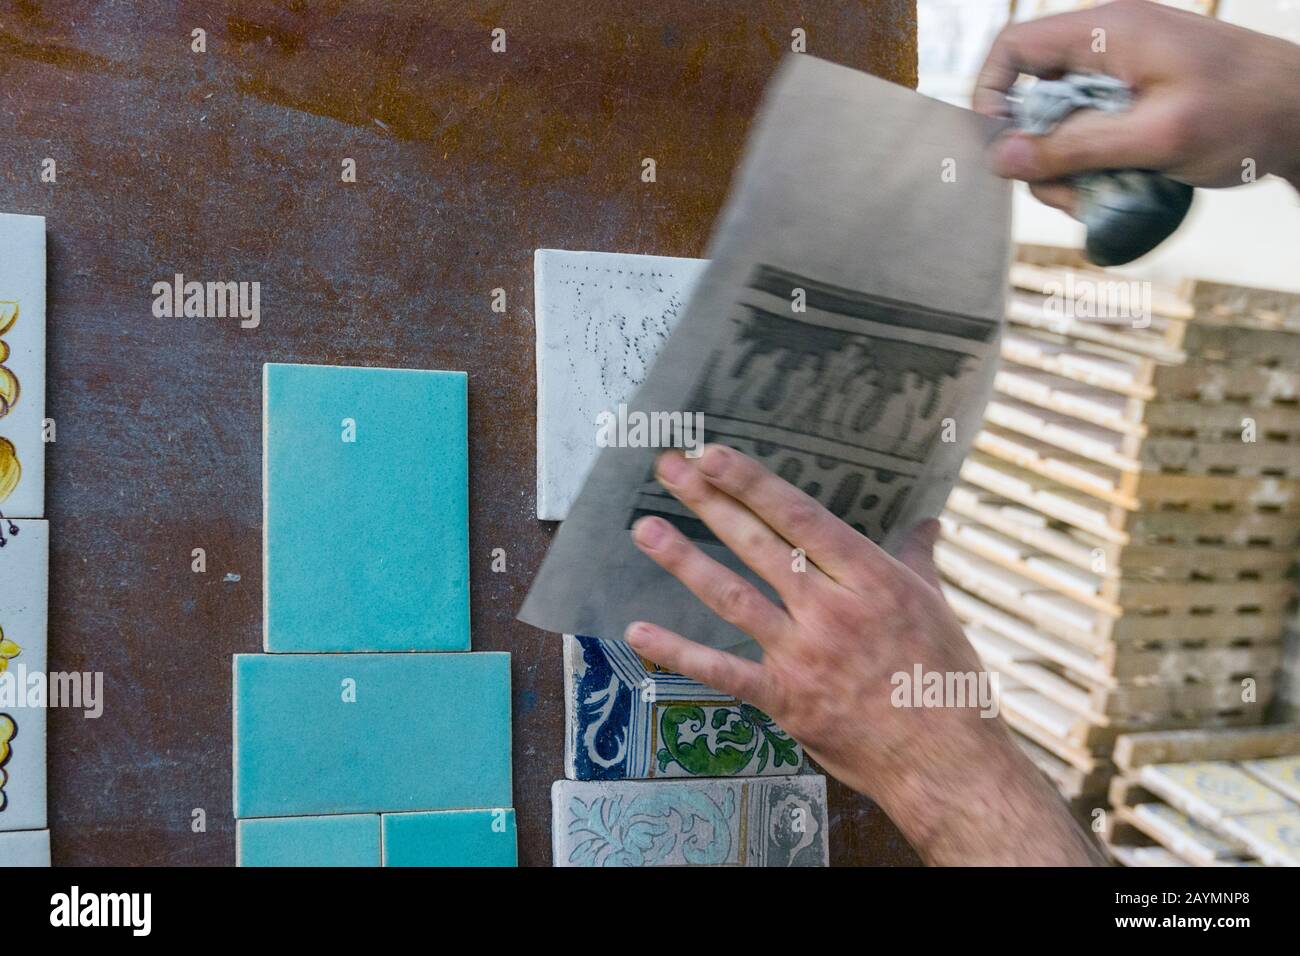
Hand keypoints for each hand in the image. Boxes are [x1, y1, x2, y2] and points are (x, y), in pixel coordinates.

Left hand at [626, 445, 1101, 865]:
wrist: (946, 760)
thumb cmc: (947, 680)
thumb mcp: (937, 606)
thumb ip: (917, 558)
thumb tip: (928, 522)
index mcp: (871, 579)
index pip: (801, 518)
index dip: (753, 484)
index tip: (714, 455)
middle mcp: (831, 610)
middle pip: (759, 545)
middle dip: (710, 503)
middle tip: (669, 469)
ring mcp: (803, 655)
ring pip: (733, 597)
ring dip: (684, 562)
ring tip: (644, 530)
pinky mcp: (786, 698)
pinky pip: (722, 670)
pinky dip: (677, 652)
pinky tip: (638, 631)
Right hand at [975, 0, 1299, 211]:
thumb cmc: (1245, 113)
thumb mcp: (1153, 139)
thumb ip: (1073, 148)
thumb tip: (1000, 158)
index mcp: (1108, 32)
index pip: (1014, 46)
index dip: (993, 95)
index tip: (1002, 148)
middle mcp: (1107, 47)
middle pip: (1033, 98)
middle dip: (1039, 153)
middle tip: (1068, 192)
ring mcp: (1121, 74)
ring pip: (1058, 126)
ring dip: (1067, 170)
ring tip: (1103, 194)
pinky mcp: (1133, 100)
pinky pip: (1088, 134)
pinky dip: (1093, 167)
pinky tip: (1121, 184)